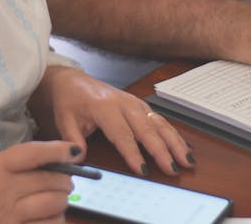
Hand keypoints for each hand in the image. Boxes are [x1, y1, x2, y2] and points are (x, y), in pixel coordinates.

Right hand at [0, 140, 77, 223]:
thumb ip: (18, 163)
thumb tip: (58, 160)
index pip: (33, 154)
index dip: (58, 150)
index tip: (73, 151)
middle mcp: (2, 190)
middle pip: (50, 180)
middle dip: (65, 181)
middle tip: (65, 183)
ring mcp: (9, 216)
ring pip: (54, 204)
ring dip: (61, 202)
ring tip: (56, 201)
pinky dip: (55, 220)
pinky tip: (49, 217)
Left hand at [29, 66, 193, 176]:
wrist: (72, 80)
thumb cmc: (69, 100)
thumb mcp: (64, 119)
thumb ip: (72, 139)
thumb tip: (79, 159)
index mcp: (104, 106)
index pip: (122, 134)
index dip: (133, 153)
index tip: (143, 170)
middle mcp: (124, 103)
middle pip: (147, 129)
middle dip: (162, 150)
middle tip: (174, 168)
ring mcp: (135, 103)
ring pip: (159, 123)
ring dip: (175, 142)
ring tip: (187, 160)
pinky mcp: (141, 106)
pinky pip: (160, 120)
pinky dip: (174, 134)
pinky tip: (184, 147)